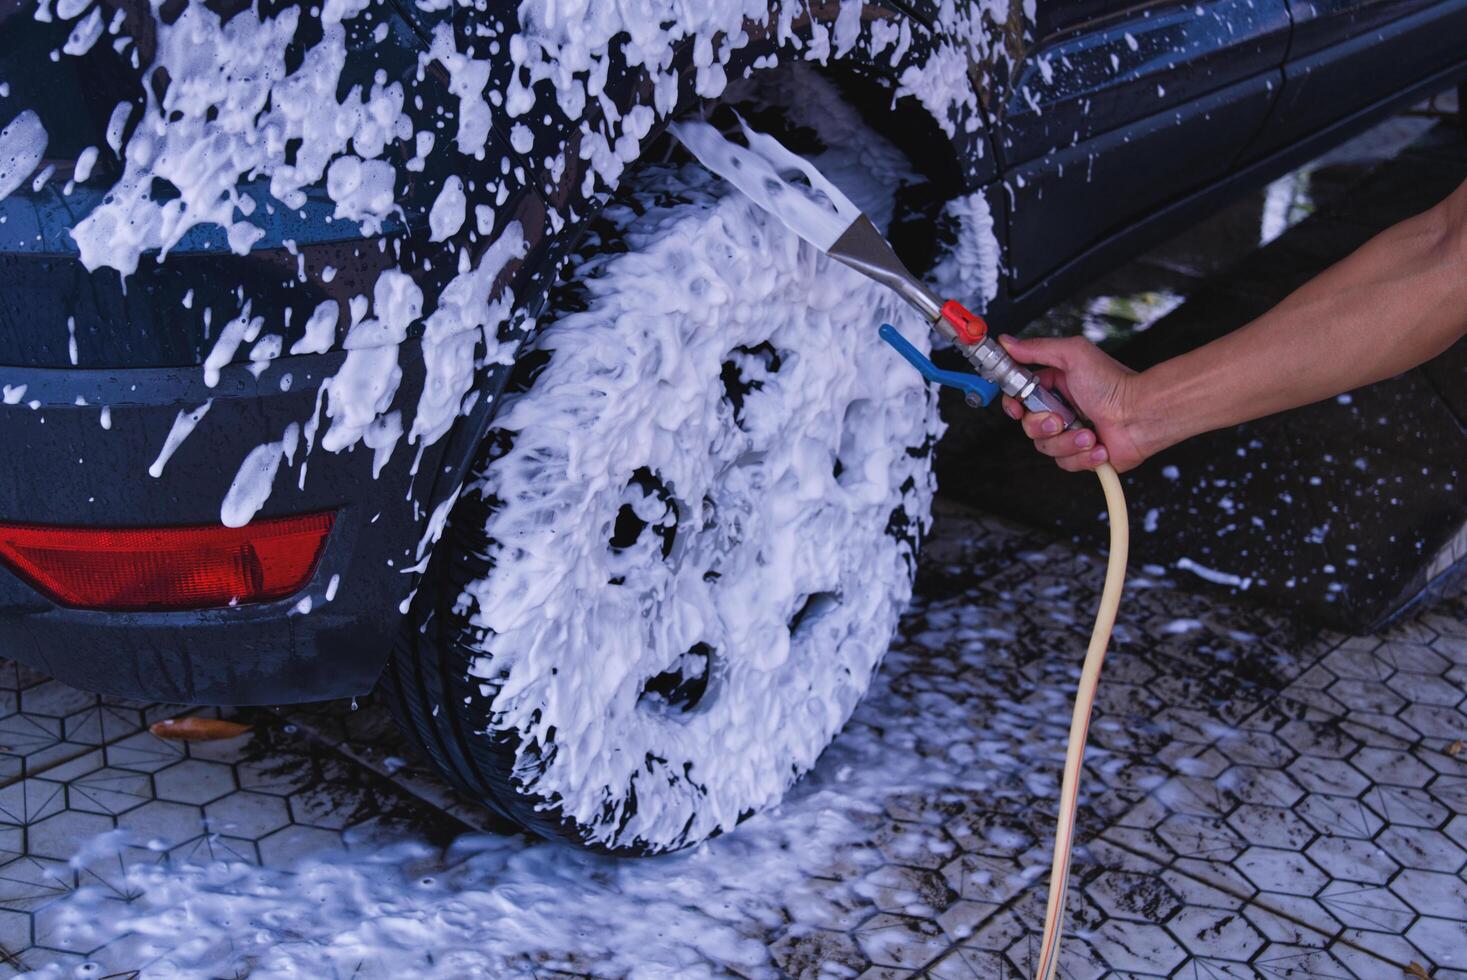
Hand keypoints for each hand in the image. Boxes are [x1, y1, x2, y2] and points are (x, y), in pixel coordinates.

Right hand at [996, 334, 1146, 472]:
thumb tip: (1007, 342)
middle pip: (1028, 426)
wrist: (1142, 416)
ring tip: (1090, 433)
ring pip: (1046, 447)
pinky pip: (1065, 463)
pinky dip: (1084, 457)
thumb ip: (1036, 348)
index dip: (1014, 405)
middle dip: (1043, 426)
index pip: (1019, 397)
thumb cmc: (1114, 384)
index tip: (1017, 408)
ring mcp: (1071, 433)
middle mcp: (1061, 410)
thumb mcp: (1072, 354)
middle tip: (1060, 420)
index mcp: (1054, 386)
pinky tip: (1099, 445)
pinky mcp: (1082, 454)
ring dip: (1068, 442)